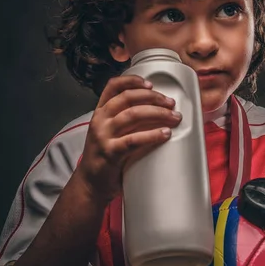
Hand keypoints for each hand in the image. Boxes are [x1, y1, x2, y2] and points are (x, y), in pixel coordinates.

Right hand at [77, 75, 181, 203]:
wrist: (90, 184)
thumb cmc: (105, 157)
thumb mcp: (109, 132)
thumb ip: (125, 121)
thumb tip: (157, 111)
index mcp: (100, 112)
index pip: (113, 86)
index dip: (132, 81)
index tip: (151, 83)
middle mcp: (100, 120)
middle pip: (128, 98)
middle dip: (153, 97)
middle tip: (171, 103)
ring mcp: (103, 135)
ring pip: (133, 115)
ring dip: (158, 113)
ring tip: (174, 117)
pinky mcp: (110, 152)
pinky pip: (134, 140)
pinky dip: (152, 135)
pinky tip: (165, 134)